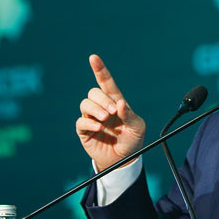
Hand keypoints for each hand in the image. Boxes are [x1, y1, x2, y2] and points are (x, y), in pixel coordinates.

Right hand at [75, 54, 145, 170]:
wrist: (124, 161)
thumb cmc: (132, 141)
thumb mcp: (137, 127)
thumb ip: (129, 115)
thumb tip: (120, 104)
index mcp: (116, 102)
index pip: (107, 83)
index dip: (100, 69)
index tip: (94, 58)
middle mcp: (102, 107)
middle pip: (94, 92)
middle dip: (103, 100)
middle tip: (113, 112)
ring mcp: (92, 118)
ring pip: (86, 104)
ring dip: (96, 109)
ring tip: (105, 119)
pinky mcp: (85, 130)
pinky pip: (81, 121)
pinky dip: (89, 122)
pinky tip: (99, 128)